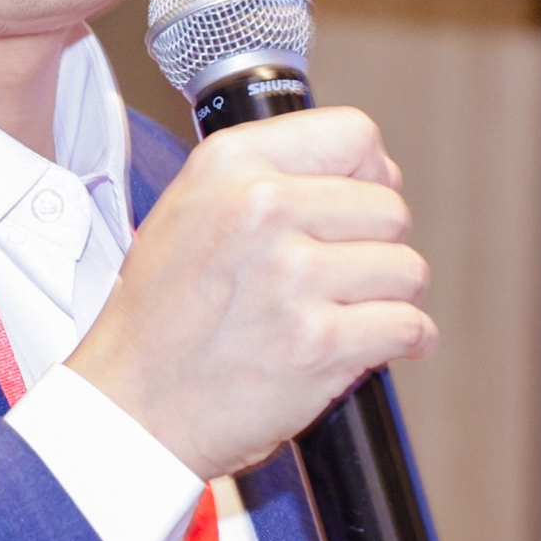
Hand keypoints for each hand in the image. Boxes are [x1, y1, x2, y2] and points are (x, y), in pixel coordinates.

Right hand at [66, 106, 433, 477]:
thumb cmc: (163, 316)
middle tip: (343, 277)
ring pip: (407, 268)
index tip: (363, 204)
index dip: (372, 174)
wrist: (132, 406)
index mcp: (232, 165)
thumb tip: (374, 173)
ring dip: (390, 297)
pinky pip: (408, 326)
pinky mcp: (317, 342)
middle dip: (378, 246)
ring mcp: (292, 277)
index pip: (354, 135)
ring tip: (349, 313)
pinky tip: (377, 345)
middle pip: (389, 207)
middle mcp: (262, 209)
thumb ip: (269, 176)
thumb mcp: (191, 208)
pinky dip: (407, 342)